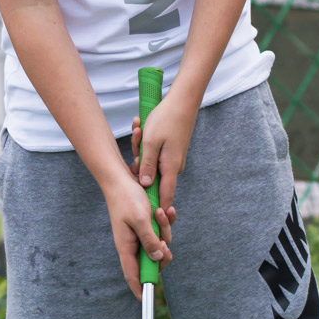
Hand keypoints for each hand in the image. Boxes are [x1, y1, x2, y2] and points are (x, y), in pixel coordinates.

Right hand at [104, 170, 173, 299]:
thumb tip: (158, 258)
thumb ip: (150, 240)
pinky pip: (161, 231)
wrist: (122, 178)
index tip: (145, 301)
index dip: (139, 288)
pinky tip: (167, 211)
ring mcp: (139, 235)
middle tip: (166, 244)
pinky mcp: (145, 226)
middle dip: (163, 253)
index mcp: (126, 247)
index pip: (132, 274)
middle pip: (152, 261)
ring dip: (165, 230)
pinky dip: (166, 222)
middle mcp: (132, 244)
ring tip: (161, 212)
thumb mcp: (141, 219)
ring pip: (160, 244)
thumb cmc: (127, 198)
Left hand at [127, 93, 196, 217]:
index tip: (147, 217)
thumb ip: (147, 166)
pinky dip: (146, 142)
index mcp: (170, 168)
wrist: (182, 101)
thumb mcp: (150, 143)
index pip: (164, 196)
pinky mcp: (170, 151)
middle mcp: (173, 166)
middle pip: (151, 176)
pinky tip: (141, 126)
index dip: (156, 208)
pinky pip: (153, 153)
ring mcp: (172, 159)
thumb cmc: (166, 120)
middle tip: (136, 135)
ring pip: (150, 162)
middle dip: (138, 161)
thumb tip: (145, 186)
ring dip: (140, 147)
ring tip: (138, 127)